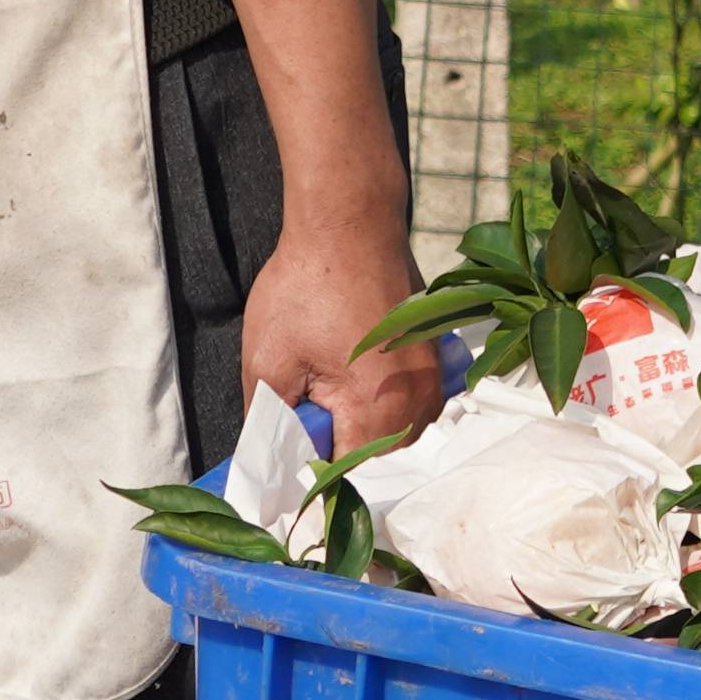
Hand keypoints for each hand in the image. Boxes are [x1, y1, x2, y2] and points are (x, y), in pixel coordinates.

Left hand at [243, 219, 447, 452]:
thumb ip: (269, 426)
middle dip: (336, 445)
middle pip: (374, 460)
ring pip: (392, 433)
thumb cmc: (307, 285)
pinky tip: (349, 367)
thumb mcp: (267, 362)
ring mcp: (433, 380)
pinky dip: (378, 399)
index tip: (288, 461)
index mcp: (379, 410)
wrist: (349, 221)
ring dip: (358, 422)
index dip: (311, 475)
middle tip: (303, 406)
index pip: (346, 478)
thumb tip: (266, 472)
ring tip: (326, 380)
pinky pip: (406, 403)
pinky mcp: (434, 359)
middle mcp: (419, 402)